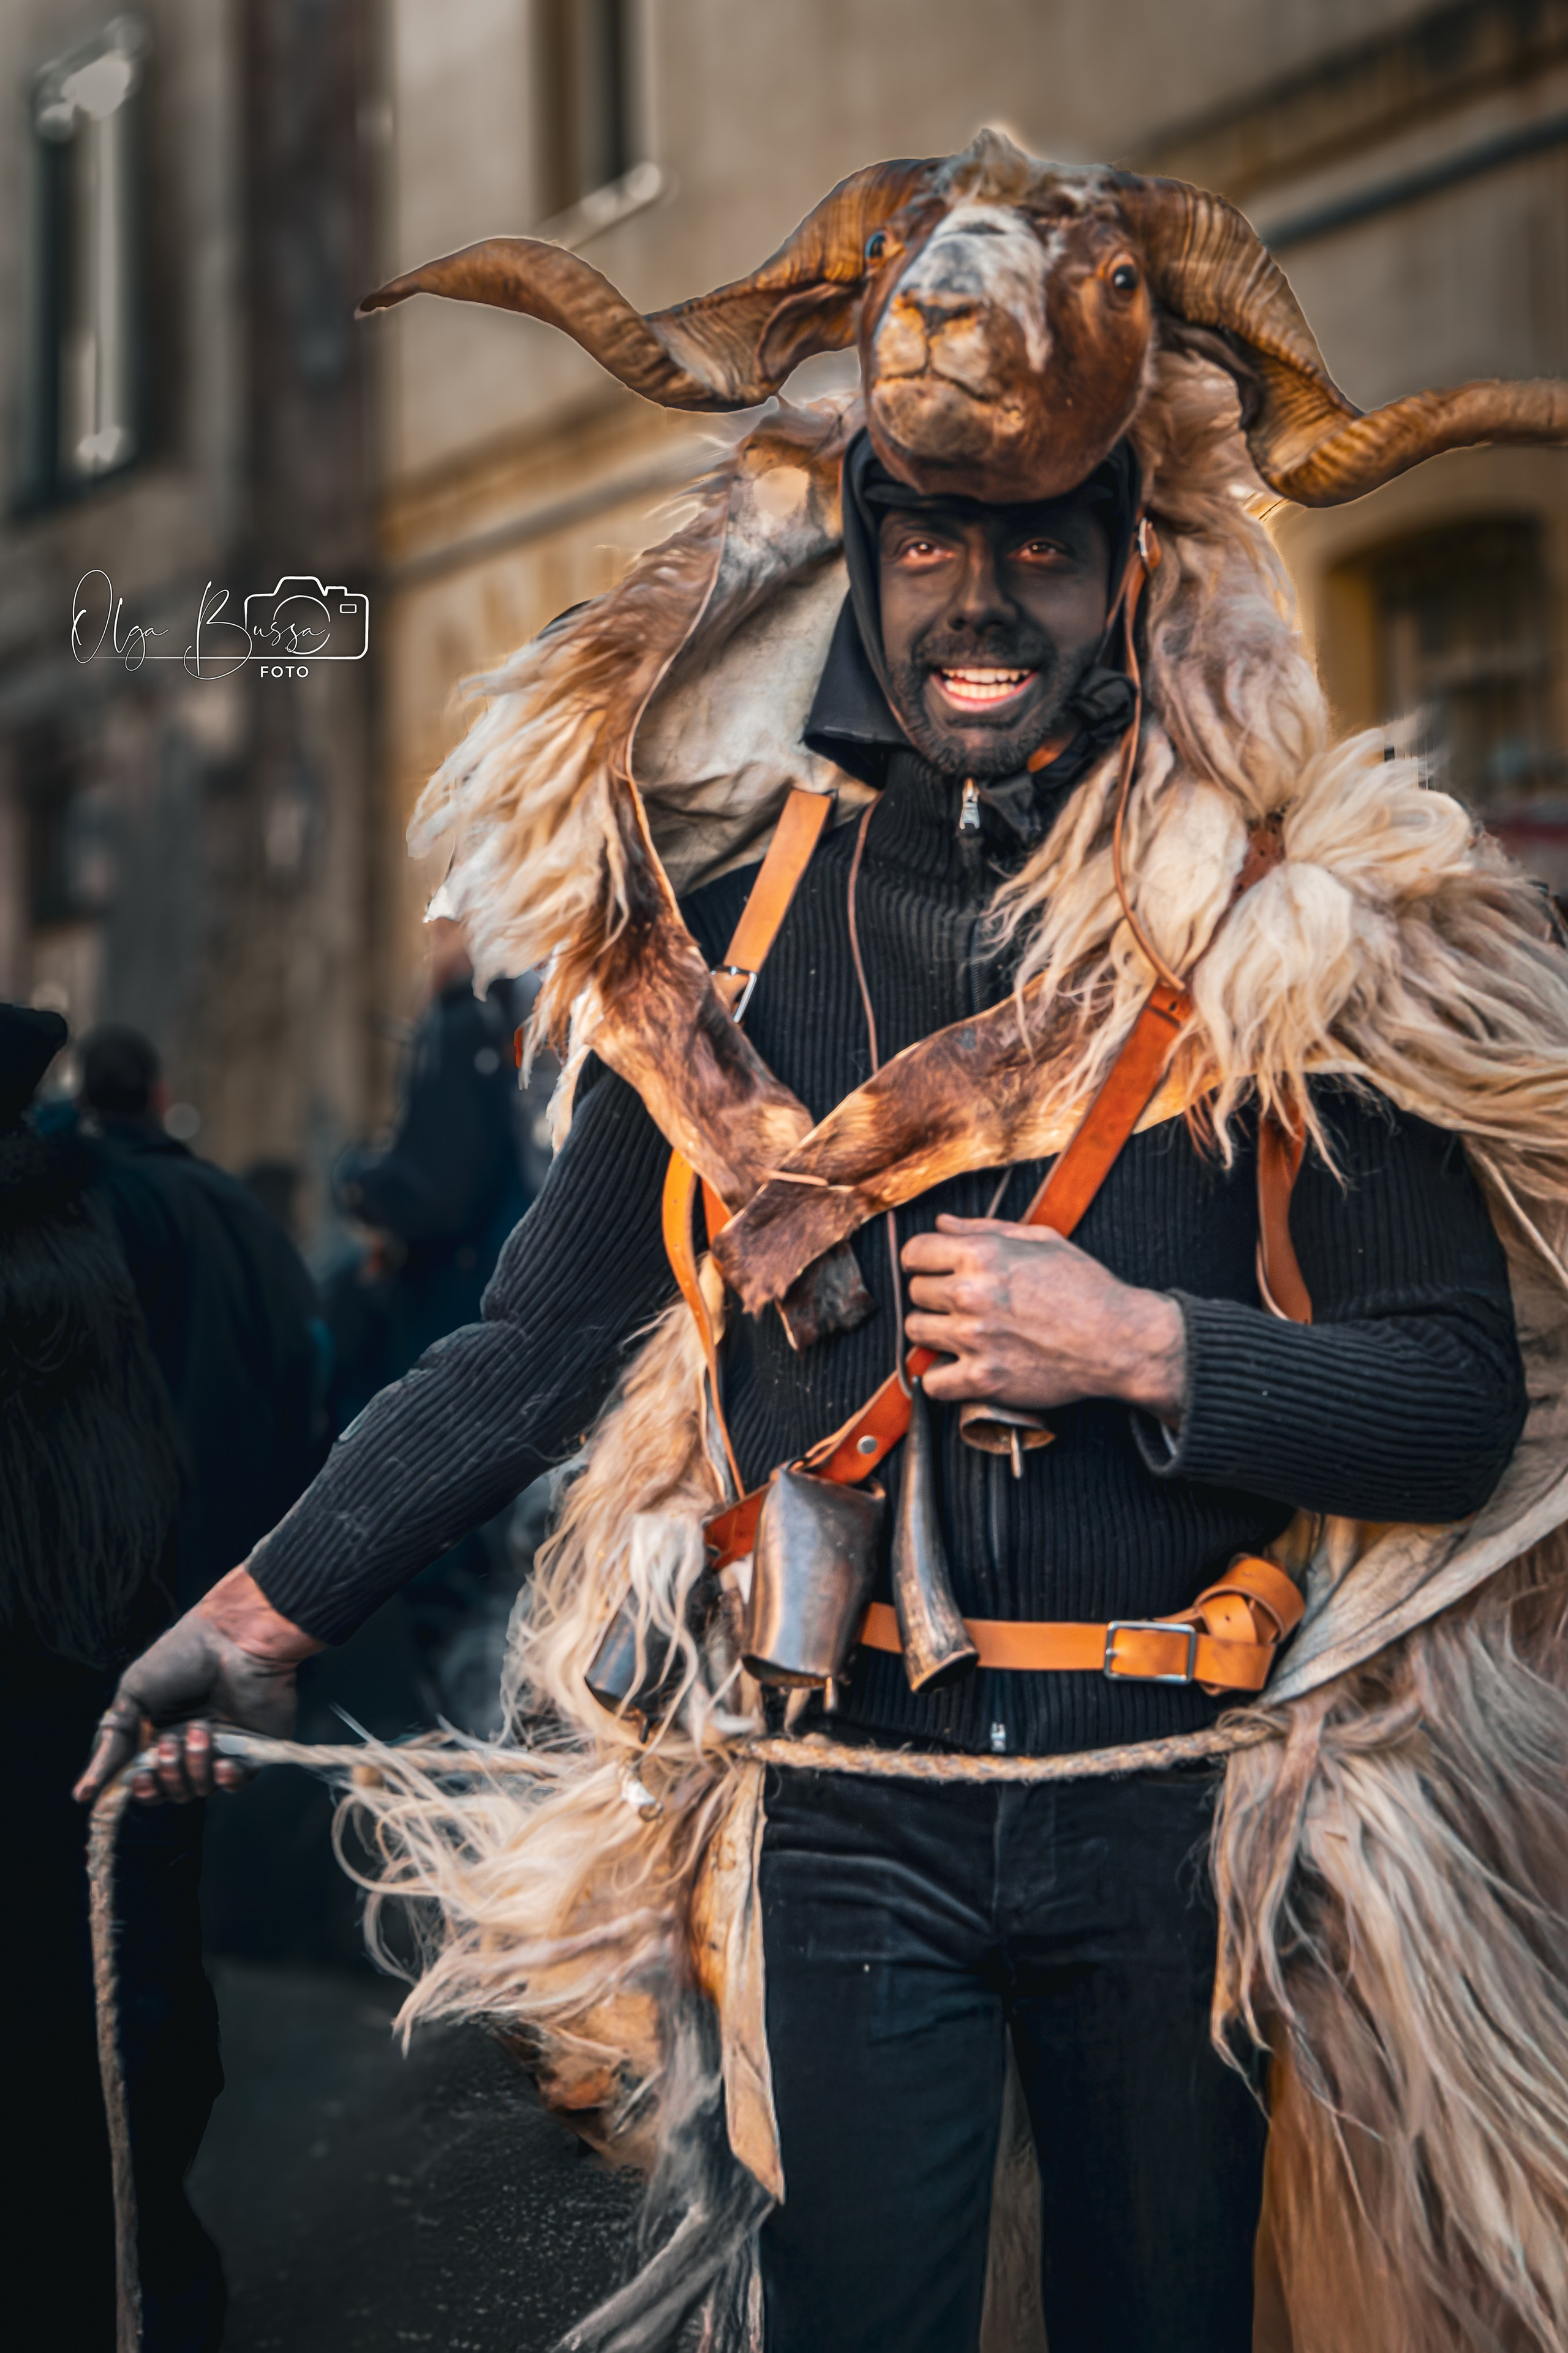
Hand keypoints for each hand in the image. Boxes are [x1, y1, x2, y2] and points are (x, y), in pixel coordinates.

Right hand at [74, 1569, 322, 1807]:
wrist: (234, 1638)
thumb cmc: (183, 1656)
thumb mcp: (134, 1692)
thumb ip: (114, 1739)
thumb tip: (87, 1790)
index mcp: (158, 1732)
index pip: (145, 1777)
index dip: (139, 1787)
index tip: (133, 1783)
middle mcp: (188, 1744)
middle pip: (170, 1789)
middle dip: (165, 1776)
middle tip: (168, 1745)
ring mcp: (221, 1748)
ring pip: (200, 1788)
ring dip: (194, 1765)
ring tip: (200, 1729)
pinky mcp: (252, 1748)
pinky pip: (236, 1783)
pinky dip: (227, 1780)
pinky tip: (222, 1765)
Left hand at [901, 1215, 1186, 1420]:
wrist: (1119, 1340)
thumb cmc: (1085, 1288)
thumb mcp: (1041, 1241)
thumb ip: (985, 1228)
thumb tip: (941, 1223)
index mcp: (983, 1255)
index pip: (913, 1252)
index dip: (922, 1260)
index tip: (933, 1270)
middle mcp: (972, 1294)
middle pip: (915, 1293)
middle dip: (934, 1296)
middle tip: (962, 1305)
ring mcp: (975, 1339)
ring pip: (916, 1332)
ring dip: (935, 1333)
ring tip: (963, 1333)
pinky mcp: (983, 1379)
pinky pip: (932, 1382)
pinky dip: (942, 1378)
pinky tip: (962, 1367)